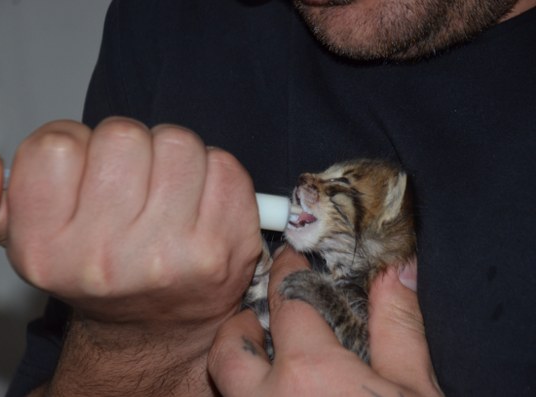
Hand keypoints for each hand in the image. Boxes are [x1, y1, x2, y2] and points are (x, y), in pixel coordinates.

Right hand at [0, 117, 262, 394]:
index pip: (56, 144)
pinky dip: (212, 174)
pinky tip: (198, 205)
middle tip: (130, 185)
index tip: (84, 176)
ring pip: (177, 142)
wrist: (156, 328)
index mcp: (49, 252)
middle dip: (127, 150)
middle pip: (123, 136)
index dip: (74, 148)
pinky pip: (223, 164)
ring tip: (164, 194)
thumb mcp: (24, 239)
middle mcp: (109, 259)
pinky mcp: (225, 246)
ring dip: (171, 158)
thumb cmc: (96, 273)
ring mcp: (173, 254)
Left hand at [208, 246, 443, 396]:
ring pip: (227, 392)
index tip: (291, 259)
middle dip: (240, 328)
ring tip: (271, 364)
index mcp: (309, 375)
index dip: (289, 271)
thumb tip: (392, 274)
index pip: (286, 300)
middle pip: (227, 351)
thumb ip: (398, 327)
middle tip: (262, 321)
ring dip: (243, 370)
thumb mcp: (415, 392)